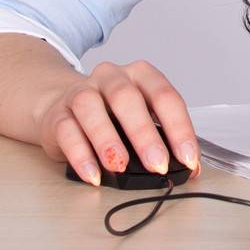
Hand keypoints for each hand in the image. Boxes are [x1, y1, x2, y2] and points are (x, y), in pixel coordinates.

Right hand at [35, 59, 200, 185]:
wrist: (63, 107)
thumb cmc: (113, 115)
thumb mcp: (143, 119)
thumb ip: (165, 139)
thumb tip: (191, 169)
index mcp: (141, 75)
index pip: (165, 97)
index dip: (179, 128)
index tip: (188, 158)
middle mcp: (111, 77)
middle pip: (127, 99)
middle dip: (144, 134)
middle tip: (157, 164)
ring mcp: (81, 92)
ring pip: (91, 109)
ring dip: (107, 140)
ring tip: (119, 167)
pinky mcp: (57, 114)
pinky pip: (66, 131)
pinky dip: (80, 155)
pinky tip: (93, 174)